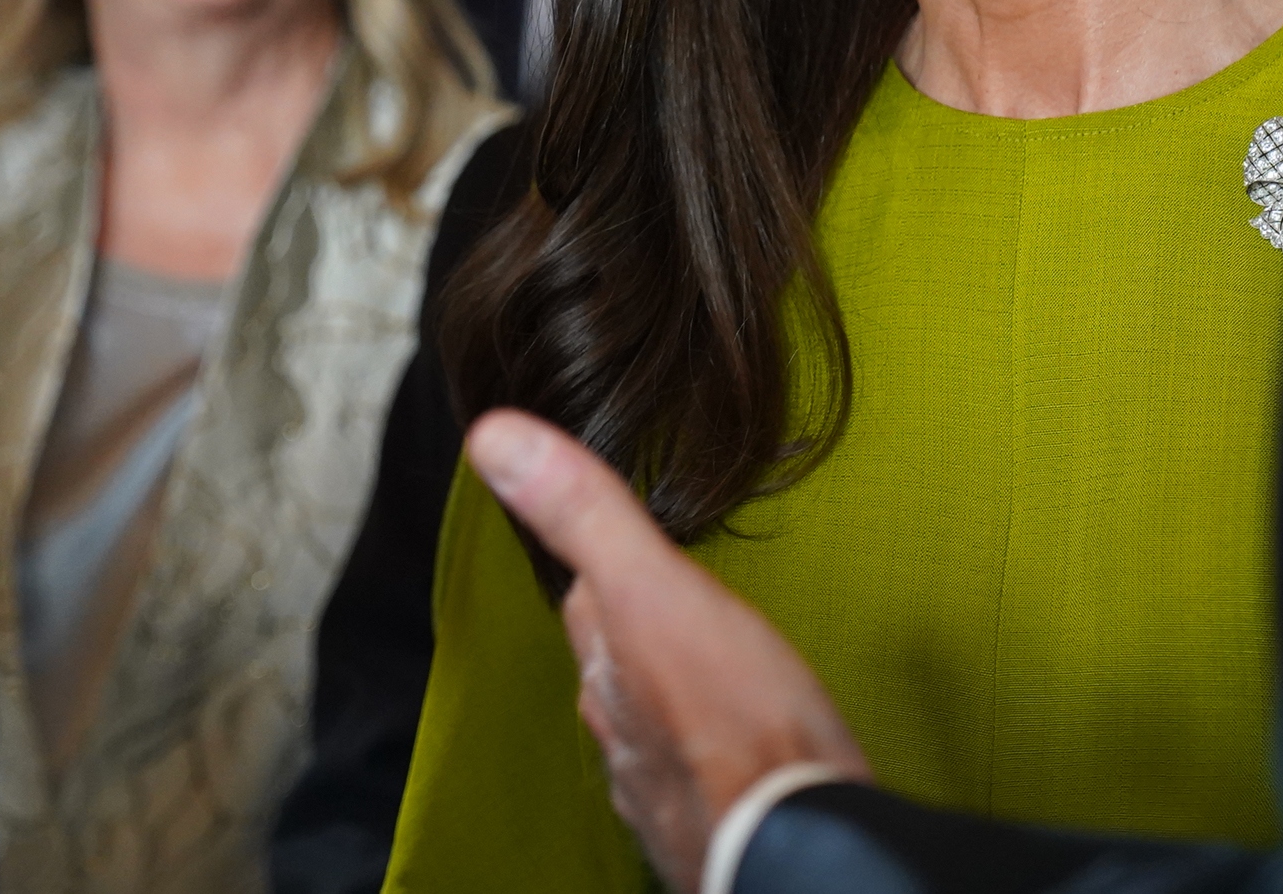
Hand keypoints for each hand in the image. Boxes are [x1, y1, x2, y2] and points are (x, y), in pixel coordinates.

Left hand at [466, 408, 869, 890]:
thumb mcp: (655, 591)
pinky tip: (734, 747)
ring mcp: (665, 783)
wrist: (789, 845)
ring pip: (651, 721)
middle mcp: (623, 730)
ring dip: (669, 693)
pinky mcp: (713, 821)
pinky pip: (698, 772)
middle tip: (662, 592)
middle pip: (616, 663)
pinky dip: (710, 749)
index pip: (586, 600)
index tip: (611, 534)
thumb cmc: (736, 724)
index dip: (599, 562)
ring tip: (700, 667)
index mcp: (608, 668)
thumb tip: (493, 438)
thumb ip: (584, 515)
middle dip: (633, 628)